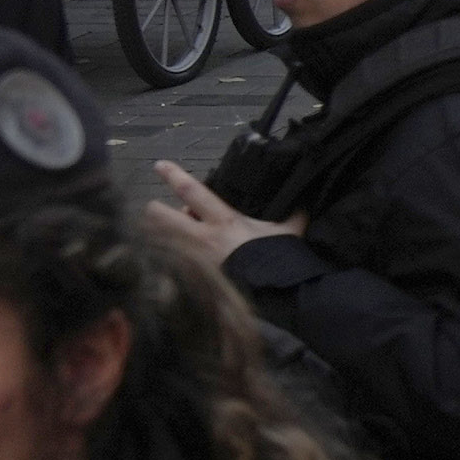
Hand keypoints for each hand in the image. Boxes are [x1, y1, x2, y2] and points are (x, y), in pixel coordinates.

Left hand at [141, 158, 299, 275]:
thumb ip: (292, 217)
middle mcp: (201, 237)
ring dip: (161, 233)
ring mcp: (191, 260)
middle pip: (159, 215)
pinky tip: (177, 262)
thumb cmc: (278, 261)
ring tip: (172, 235)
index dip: (173, 175)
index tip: (160, 165)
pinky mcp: (188, 279)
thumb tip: (304, 204)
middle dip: (155, 209)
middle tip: (162, 210)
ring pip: (157, 238)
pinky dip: (168, 259)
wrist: (276, 295)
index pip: (191, 191)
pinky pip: (167, 264)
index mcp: (223, 221)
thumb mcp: (288, 234)